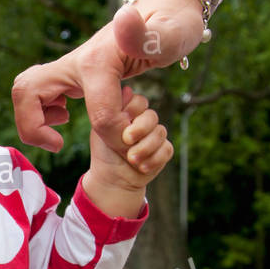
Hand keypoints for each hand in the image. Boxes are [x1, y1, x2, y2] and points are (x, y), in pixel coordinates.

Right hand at [12, 0, 205, 153]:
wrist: (164, 10)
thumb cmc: (173, 27)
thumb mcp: (172, 32)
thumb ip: (150, 32)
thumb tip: (125, 17)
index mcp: (97, 61)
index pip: (99, 115)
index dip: (118, 137)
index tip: (132, 142)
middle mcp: (75, 62)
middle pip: (26, 93)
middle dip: (33, 127)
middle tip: (58, 144)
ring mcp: (69, 66)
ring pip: (25, 93)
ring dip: (31, 120)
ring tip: (58, 134)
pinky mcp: (69, 73)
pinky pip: (35, 95)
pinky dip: (38, 114)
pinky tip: (64, 116)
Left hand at [83, 88, 173, 218]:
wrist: (111, 179)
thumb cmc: (104, 152)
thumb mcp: (102, 129)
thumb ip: (113, 110)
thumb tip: (126, 89)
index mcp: (130, 112)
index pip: (139, 102)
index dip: (131, 113)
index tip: (118, 125)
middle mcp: (144, 121)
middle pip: (152, 116)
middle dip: (140, 130)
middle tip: (127, 141)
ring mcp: (155, 135)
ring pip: (160, 132)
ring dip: (145, 148)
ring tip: (131, 159)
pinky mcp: (163, 151)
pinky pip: (167, 149)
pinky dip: (154, 159)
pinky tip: (142, 167)